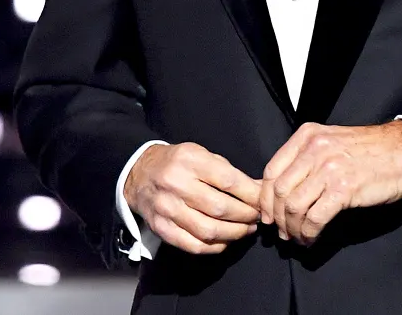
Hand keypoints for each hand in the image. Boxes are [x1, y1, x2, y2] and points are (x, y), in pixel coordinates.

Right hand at [124, 143, 261, 254]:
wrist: (140, 173)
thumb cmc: (178, 162)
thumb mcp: (201, 154)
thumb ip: (228, 172)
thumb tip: (258, 188)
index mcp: (190, 160)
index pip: (228, 181)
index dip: (250, 194)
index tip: (262, 200)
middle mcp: (177, 184)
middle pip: (220, 208)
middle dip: (245, 216)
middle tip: (257, 217)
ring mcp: (167, 208)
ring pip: (208, 230)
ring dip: (234, 234)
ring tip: (246, 229)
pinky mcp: (161, 228)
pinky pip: (193, 245)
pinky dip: (214, 247)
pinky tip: (226, 241)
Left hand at [260, 120, 401, 245]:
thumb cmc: (369, 151)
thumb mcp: (331, 142)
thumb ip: (306, 158)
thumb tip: (282, 190)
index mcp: (308, 135)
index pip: (271, 170)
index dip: (264, 198)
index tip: (268, 215)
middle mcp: (314, 148)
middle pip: (278, 191)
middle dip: (276, 218)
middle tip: (282, 232)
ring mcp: (329, 168)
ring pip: (293, 206)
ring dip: (292, 229)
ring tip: (298, 237)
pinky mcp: (344, 189)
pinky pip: (314, 218)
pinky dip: (308, 234)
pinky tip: (312, 239)